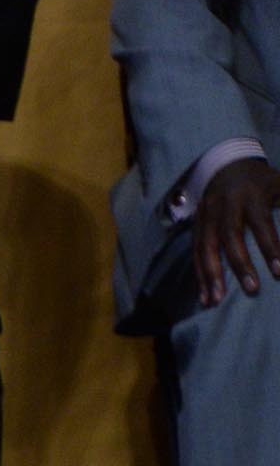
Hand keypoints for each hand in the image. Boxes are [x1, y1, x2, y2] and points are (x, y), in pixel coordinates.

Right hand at [195, 156, 279, 306]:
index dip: (270, 248)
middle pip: (229, 237)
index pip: (261, 225)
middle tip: (251, 290)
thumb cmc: (262, 182)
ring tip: (216, 301)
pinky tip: (205, 295)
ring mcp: (207, 215)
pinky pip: (195, 252)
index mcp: (251, 196)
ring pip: (206, 247)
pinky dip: (199, 275)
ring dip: (211, 275)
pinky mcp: (196, 225)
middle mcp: (225, 205)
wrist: (226, 165)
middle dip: (239, 265)